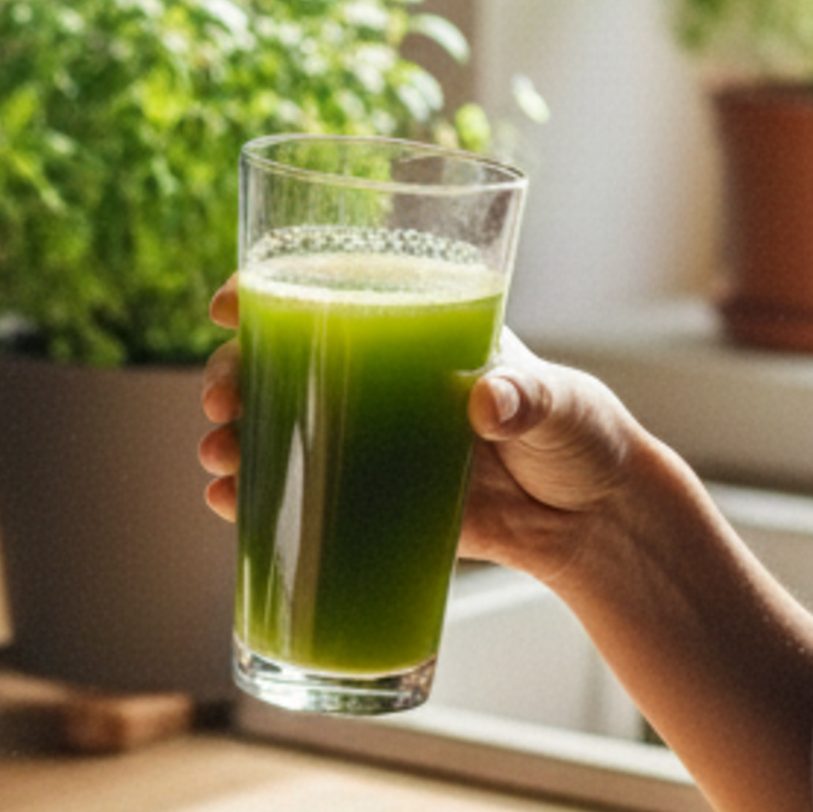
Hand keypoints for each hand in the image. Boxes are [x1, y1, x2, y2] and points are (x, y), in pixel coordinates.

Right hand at [199, 285, 646, 590]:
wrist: (593, 523)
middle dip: (233, 373)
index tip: (229, 305)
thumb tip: (487, 403)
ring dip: (232, 436)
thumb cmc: (581, 435)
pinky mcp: (369, 499)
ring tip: (219, 458)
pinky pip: (296, 493)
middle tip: (224, 399)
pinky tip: (231, 504)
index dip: (269, 288)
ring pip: (276, 425)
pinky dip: (255, 497)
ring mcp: (366, 440)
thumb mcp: (562, 404)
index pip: (330, 290)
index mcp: (417, 329)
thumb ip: (528, 396)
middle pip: (280, 360)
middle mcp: (377, 379)